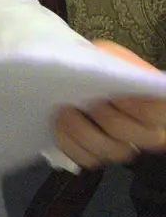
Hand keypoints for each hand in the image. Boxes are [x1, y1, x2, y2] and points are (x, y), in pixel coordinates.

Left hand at [54, 40, 165, 168]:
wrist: (78, 79)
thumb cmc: (99, 68)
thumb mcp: (109, 57)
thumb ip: (115, 63)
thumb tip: (111, 68)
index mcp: (156, 106)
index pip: (156, 114)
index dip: (136, 108)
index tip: (115, 96)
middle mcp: (147, 132)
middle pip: (134, 136)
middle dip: (109, 120)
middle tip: (89, 105)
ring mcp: (123, 147)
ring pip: (111, 151)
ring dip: (83, 132)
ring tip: (65, 111)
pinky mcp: (97, 156)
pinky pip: (88, 160)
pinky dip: (71, 144)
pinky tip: (60, 126)